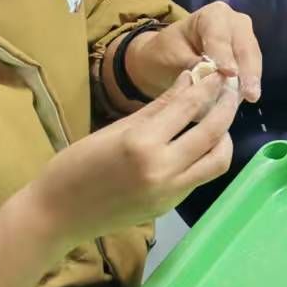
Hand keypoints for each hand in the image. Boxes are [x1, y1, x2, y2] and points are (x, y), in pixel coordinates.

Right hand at [26, 70, 239, 251]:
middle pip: (214, 132)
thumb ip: (160, 106)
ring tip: (217, 120)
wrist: (56, 215)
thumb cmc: (77, 165)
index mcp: (142, 143)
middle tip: (230, 90)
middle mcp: (162, 168)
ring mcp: (169, 192)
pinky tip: (201, 143)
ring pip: (218, 161)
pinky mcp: (171, 206)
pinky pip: (201, 177)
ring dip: (224, 138)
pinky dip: (207, 157)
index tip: (219, 71)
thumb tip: (191, 79)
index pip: (189, 106)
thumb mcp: (116, 128)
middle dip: (227, 106)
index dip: (209, 85)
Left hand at [125, 3, 262, 102]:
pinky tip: (245, 97)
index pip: (221, 36)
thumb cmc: (166, 53)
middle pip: (244, 46)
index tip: (230, 74)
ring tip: (250, 98)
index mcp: (213, 15)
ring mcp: (244, 37)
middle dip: (248, 70)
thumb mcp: (172, 56)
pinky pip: (251, 68)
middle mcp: (234, 21)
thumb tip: (213, 75)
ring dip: (251, 79)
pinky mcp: (247, 54)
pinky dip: (248, 83)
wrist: (166, 57)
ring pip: (252, 58)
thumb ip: (192, 63)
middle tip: (251, 94)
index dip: (225, 55)